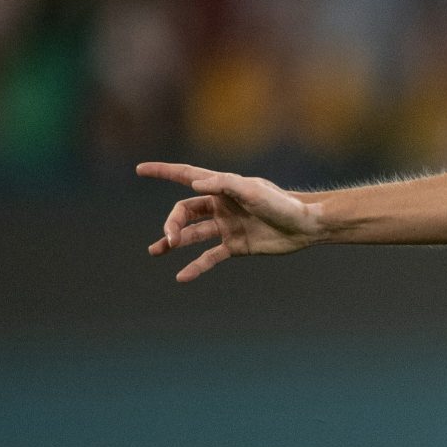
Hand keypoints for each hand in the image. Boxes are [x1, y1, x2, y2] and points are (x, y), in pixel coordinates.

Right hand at [140, 162, 323, 281]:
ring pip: (193, 234)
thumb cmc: (282, 203)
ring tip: (156, 251)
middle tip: (167, 239)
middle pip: (185, 212)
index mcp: (222, 187)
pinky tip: (181, 276)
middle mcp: (221, 206)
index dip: (163, 172)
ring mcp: (227, 226)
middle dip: (172, 224)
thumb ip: (224, 184)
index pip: (186, 176)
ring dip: (174, 242)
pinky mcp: (236, 246)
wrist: (306, 227)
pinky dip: (196, 266)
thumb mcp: (253, 191)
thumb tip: (194, 185)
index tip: (140, 169)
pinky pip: (210, 257)